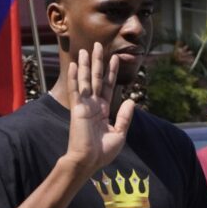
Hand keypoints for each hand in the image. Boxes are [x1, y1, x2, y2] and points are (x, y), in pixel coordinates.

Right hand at [65, 44, 134, 179]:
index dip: (111, 72)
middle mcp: (93, 105)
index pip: (107, 86)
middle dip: (98, 62)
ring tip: (85, 50)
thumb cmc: (102, 153)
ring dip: (86, 65)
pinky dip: (75, 77)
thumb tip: (131, 101)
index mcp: (103, 111)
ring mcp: (85, 106)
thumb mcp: (119, 134)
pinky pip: (76, 89)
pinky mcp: (78, 108)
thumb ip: (125, 117)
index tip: (115, 57)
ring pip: (86, 80)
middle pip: (96, 78)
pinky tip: (75, 65)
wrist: (88, 161)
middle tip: (98, 45)